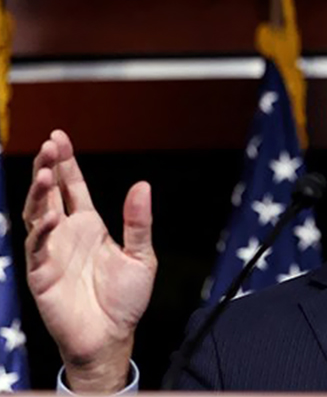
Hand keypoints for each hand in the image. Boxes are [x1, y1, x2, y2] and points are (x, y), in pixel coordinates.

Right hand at [23, 130, 156, 392]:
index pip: (72, 187)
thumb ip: (138, 222)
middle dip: (47, 167)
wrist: (112, 337)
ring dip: (38, 193)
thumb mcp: (142, 256)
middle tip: (49, 144)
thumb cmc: (126, 299)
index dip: (65, 163)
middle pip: (50, 193)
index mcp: (90, 226)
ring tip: (44, 171)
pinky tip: (50, 217)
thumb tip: (142, 185)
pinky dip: (42, 231)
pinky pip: (37, 248)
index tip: (58, 137)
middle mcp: (67, 234)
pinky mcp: (41, 274)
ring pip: (37, 214)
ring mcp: (51, 252)